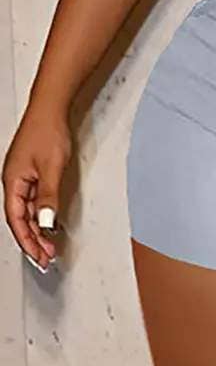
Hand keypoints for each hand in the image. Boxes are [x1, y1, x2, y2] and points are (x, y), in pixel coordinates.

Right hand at [2, 101, 71, 272]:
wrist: (51, 107)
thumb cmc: (48, 130)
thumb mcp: (52, 167)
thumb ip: (49, 197)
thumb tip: (45, 223)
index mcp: (13, 183)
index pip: (16, 221)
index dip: (27, 241)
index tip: (39, 257)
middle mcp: (14, 181)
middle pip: (20, 219)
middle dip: (32, 240)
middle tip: (46, 258)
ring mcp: (23, 176)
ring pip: (27, 210)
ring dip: (38, 228)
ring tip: (50, 246)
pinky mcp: (32, 171)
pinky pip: (33, 199)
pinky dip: (41, 213)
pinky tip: (50, 222)